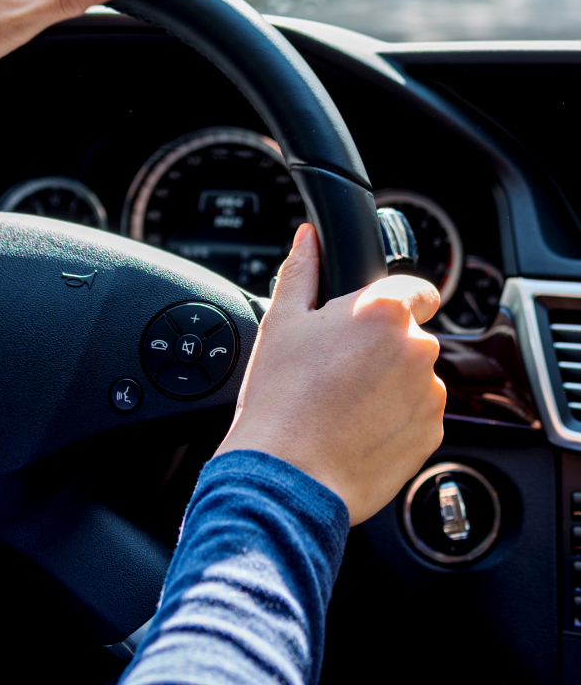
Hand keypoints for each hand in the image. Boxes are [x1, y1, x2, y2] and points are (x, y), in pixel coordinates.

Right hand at [215, 224, 443, 524]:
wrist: (289, 474)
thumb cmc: (280, 398)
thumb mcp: (281, 322)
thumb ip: (302, 270)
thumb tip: (309, 238)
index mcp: (382, 312)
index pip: (417, 288)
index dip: (393, 299)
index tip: (367, 320)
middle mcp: (417, 349)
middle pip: (409, 334)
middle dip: (380, 346)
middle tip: (335, 367)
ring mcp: (429, 395)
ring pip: (413, 376)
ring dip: (389, 382)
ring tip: (342, 402)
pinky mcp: (432, 436)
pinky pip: (417, 414)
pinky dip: (394, 418)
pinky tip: (355, 426)